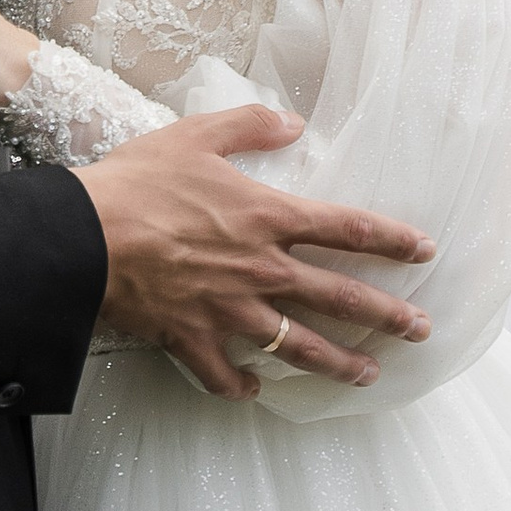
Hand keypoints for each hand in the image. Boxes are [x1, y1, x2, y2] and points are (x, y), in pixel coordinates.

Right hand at [83, 111, 437, 401]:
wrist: (85, 237)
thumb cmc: (137, 183)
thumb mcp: (194, 134)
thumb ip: (249, 124)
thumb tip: (292, 121)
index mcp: (267, 217)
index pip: (346, 229)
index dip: (392, 240)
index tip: (425, 251)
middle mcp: (261, 269)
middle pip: (339, 298)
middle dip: (387, 316)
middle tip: (421, 331)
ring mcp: (231, 311)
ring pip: (300, 347)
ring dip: (340, 363)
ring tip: (369, 375)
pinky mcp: (196, 341)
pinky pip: (227, 375)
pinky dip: (242, 386)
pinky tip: (253, 388)